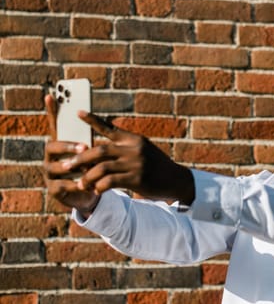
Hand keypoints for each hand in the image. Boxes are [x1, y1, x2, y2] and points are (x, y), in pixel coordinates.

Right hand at [43, 95, 100, 214]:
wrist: (91, 193)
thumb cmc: (92, 168)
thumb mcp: (95, 153)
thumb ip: (94, 140)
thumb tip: (103, 121)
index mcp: (62, 144)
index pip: (55, 125)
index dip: (52, 112)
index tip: (51, 96)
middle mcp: (51, 157)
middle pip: (52, 146)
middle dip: (67, 146)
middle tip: (84, 147)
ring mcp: (50, 173)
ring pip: (54, 166)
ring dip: (70, 166)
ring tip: (83, 167)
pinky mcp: (54, 189)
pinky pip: (60, 186)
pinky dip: (72, 184)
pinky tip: (82, 184)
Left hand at [65, 111, 194, 204]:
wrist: (177, 180)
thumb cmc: (157, 167)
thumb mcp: (144, 151)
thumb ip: (125, 148)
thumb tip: (100, 149)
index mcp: (134, 139)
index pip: (109, 128)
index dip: (93, 120)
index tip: (78, 113)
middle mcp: (134, 148)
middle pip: (99, 150)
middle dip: (80, 158)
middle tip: (67, 164)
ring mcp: (136, 163)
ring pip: (102, 167)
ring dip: (88, 176)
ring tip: (80, 184)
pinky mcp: (137, 179)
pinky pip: (111, 182)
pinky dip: (100, 187)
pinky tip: (96, 191)